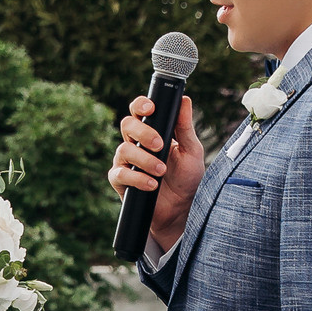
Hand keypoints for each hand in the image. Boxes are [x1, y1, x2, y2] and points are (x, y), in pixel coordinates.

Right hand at [109, 93, 203, 254]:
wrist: (182, 210)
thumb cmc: (187, 179)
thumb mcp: (191, 150)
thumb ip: (185, 127)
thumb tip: (184, 100)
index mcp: (152, 131)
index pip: (139, 111)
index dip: (140, 105)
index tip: (150, 109)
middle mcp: (135, 143)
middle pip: (126, 124)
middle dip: (143, 132)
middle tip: (160, 145)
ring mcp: (126, 162)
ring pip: (123, 150)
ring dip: (144, 159)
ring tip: (162, 171)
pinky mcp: (120, 181)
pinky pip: (120, 174)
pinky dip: (137, 178)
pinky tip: (152, 184)